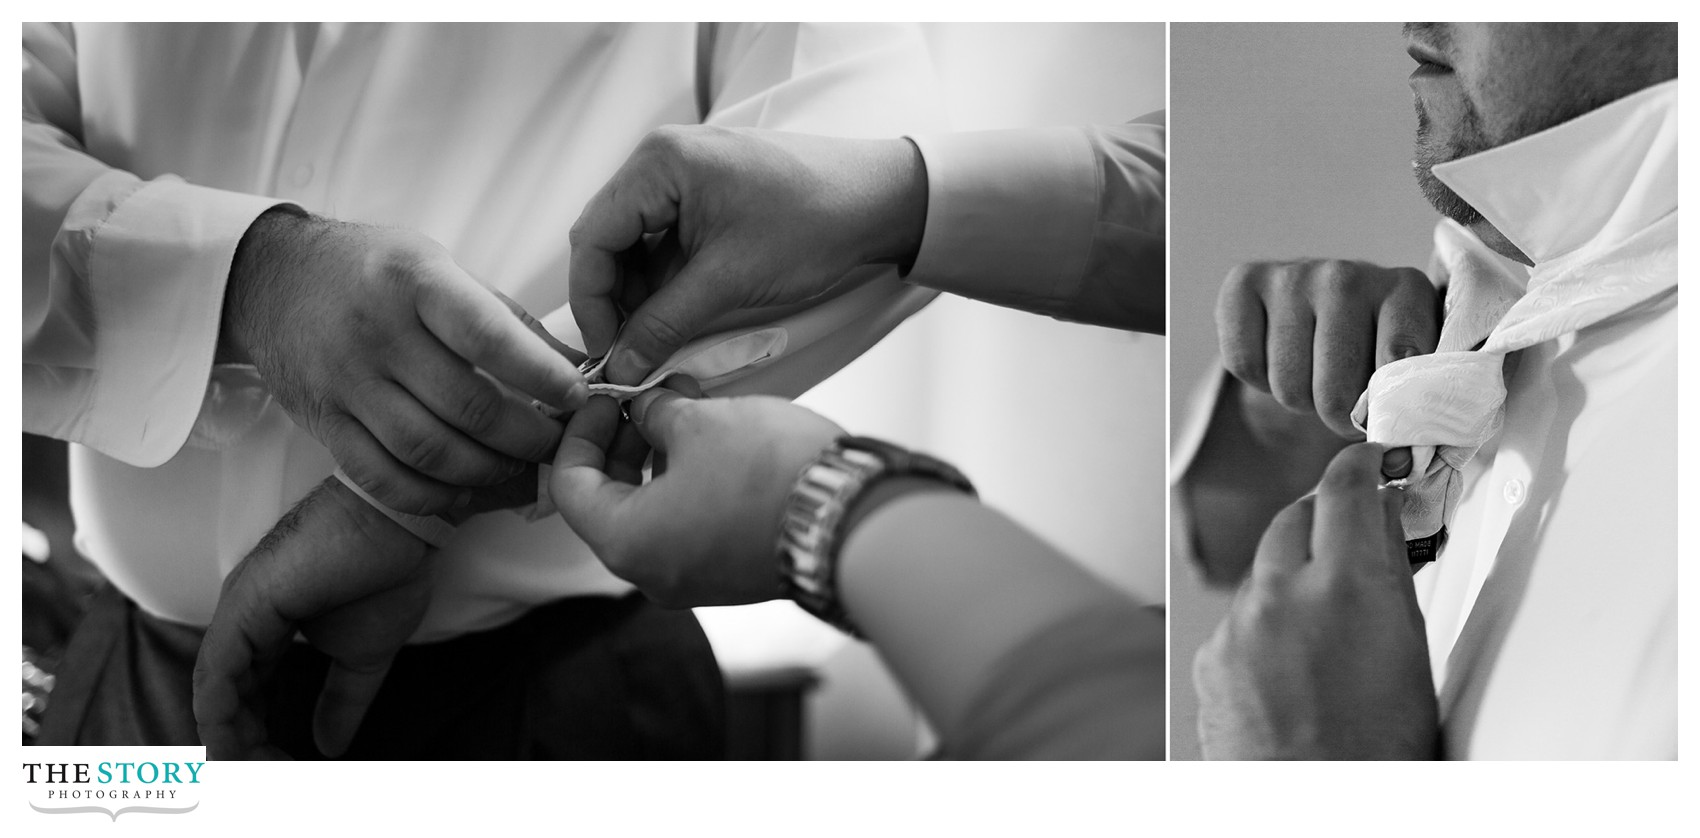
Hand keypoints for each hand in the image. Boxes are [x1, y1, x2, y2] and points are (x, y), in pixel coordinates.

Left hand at [192, 478, 428, 758]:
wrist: (399, 523)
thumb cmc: (385, 570)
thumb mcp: (364, 655)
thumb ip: (341, 700)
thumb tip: (330, 746)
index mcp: (264, 627)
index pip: (245, 694)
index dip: (259, 737)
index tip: (283, 769)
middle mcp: (241, 620)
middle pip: (224, 700)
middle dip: (243, 748)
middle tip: (269, 780)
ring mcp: (238, 611)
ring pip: (214, 693)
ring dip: (232, 741)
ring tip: (255, 774)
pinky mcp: (244, 606)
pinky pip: (218, 675)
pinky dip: (225, 717)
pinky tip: (239, 745)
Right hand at [221, 209, 588, 513]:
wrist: (271, 278)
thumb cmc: (372, 269)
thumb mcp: (439, 265)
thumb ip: (505, 318)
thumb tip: (577, 366)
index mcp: (413, 281)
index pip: (488, 337)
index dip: (541, 375)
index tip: (578, 397)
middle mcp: (376, 332)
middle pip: (465, 406)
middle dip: (527, 437)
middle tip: (558, 444)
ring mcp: (345, 382)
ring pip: (428, 451)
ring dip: (487, 471)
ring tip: (519, 467)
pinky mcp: (324, 421)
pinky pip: (382, 477)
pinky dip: (432, 494)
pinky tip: (465, 489)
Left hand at [549, 384, 841, 606]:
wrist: (849, 518)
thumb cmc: (770, 477)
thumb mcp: (700, 424)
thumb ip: (656, 413)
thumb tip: (645, 408)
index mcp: (627, 542)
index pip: (569, 486)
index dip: (579, 433)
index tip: (602, 399)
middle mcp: (652, 572)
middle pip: (610, 501)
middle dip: (623, 442)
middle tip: (643, 398)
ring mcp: (693, 578)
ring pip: (652, 511)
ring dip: (659, 457)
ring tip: (686, 409)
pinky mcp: (729, 572)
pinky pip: (689, 525)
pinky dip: (688, 482)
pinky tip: (714, 441)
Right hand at [567, 126, 926, 383]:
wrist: (881, 199)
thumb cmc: (814, 223)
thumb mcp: (728, 282)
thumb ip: (663, 324)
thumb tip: (620, 365)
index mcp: (659, 163)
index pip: (592, 237)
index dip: (591, 301)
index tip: (604, 351)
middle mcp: (662, 158)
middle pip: (608, 238)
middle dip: (614, 299)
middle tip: (626, 352)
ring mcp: (684, 172)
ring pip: (636, 244)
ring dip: (641, 293)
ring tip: (657, 339)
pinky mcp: (706, 191)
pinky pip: (666, 239)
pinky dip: (667, 280)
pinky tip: (679, 315)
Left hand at [1193, 443, 1438, 759]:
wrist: (1317, 811)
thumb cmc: (1379, 752)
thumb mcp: (1410, 653)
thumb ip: (1390, 575)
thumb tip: (1382, 524)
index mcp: (1348, 588)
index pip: (1346, 489)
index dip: (1360, 466)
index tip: (1369, 463)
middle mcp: (1283, 595)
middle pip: (1296, 517)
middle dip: (1323, 521)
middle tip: (1351, 539)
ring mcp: (1238, 627)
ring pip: (1264, 571)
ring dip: (1292, 579)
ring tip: (1326, 629)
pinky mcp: (1209, 657)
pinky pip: (1238, 619)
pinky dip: (1263, 626)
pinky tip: (1290, 665)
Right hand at [1216, 259, 1440, 472]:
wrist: (1321, 311)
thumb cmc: (1373, 349)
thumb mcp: (1408, 369)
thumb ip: (1411, 402)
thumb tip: (1394, 458)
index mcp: (1405, 289)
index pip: (1397, 368)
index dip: (1383, 410)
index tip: (1379, 414)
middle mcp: (1348, 275)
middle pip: (1334, 392)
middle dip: (1334, 415)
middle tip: (1340, 402)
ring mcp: (1294, 275)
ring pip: (1286, 384)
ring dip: (1296, 398)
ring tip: (1311, 376)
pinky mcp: (1245, 280)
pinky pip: (1243, 362)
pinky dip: (1256, 378)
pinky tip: (1276, 358)